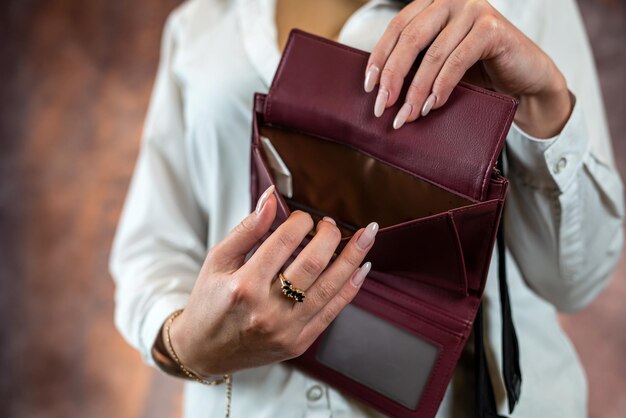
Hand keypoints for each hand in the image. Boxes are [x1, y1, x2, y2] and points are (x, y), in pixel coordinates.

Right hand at [167, 185, 377, 375]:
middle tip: (330, 224)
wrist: (205, 351)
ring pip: (330, 287)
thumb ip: (247, 229)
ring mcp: (286, 329)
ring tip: (368, 234)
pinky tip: (362, 267)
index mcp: (244, 285)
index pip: (283, 242)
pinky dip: (351, 287)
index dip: (300, 222)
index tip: (303, 217)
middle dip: (329, 236)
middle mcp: (267, 310)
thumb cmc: (209, 302)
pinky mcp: (299, 342)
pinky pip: (332, 311)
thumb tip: (272, 198)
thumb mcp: (218, 260)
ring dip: (353, 257)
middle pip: (312, 263)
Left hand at [364, 0, 572, 137]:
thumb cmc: (478, 71)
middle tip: (382, 107)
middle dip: (393, 76)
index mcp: (433, 4)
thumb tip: (377, 88)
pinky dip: (441, 87)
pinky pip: (457, 61)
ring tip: (406, 116)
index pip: (397, 28)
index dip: (380, 57)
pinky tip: (431, 106)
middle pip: (410, 39)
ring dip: (416, 90)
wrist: (525, 78)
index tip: (368, 86)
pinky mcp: (491, 28)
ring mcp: (473, 9)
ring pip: (432, 54)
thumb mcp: (439, 63)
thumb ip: (414, 63)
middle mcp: (450, 0)